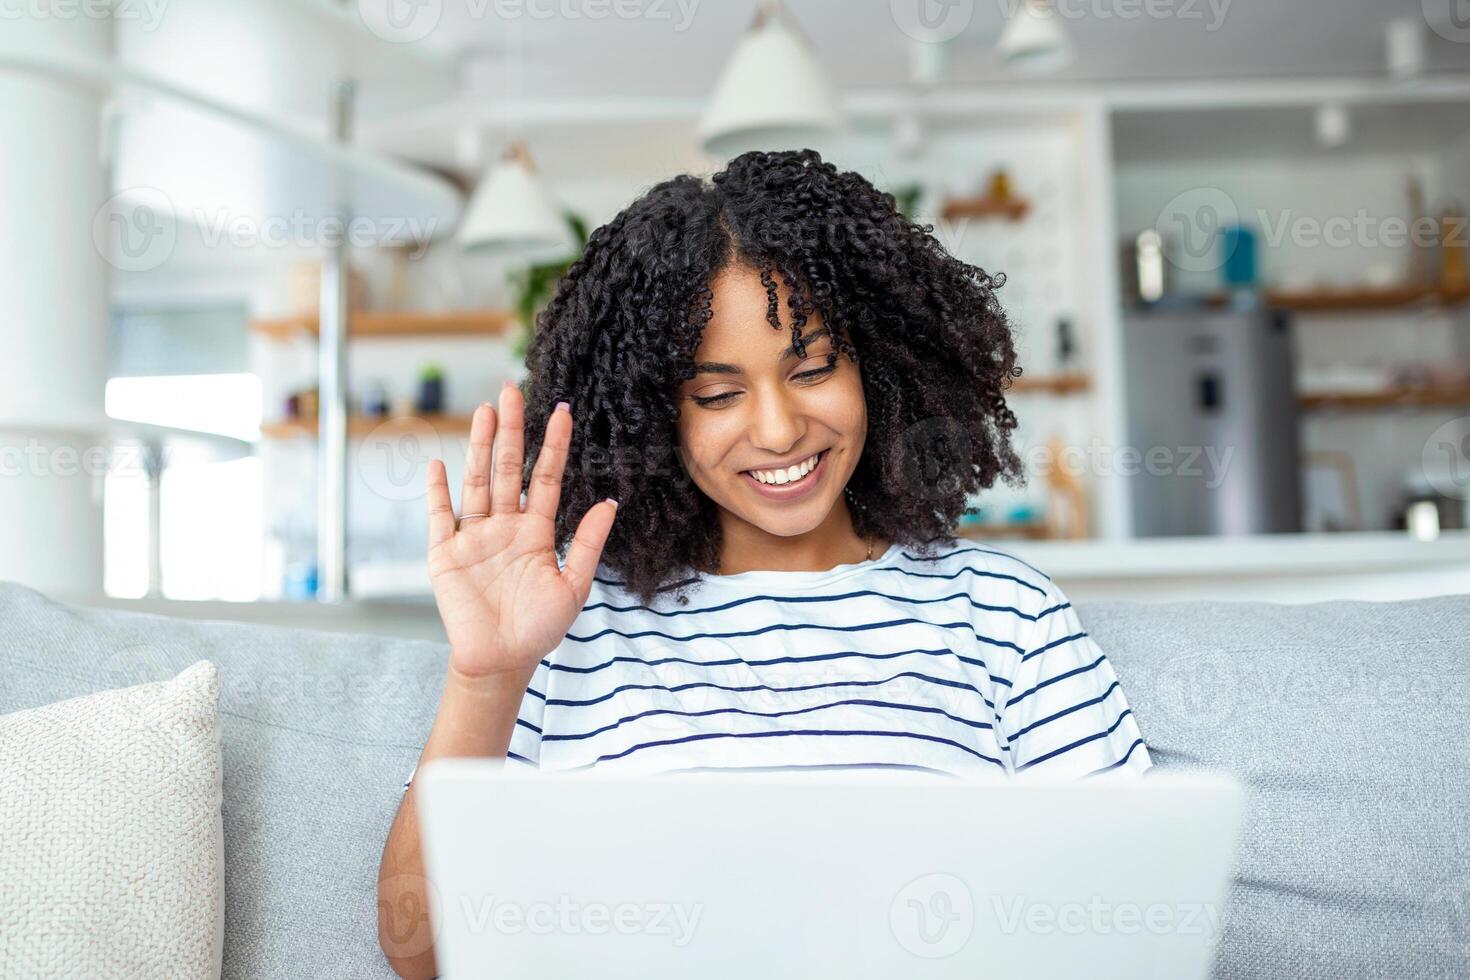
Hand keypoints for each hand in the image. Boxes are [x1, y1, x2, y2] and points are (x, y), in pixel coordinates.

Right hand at [425, 381, 617, 682]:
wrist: (502, 661)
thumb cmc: (540, 629)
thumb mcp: (573, 586)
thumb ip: (586, 544)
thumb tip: (610, 503)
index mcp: (536, 531)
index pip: (546, 478)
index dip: (554, 446)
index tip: (563, 412)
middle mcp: (505, 526)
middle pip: (509, 468)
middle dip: (512, 431)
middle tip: (514, 391)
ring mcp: (474, 536)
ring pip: (478, 481)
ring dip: (480, 447)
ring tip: (486, 411)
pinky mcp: (446, 554)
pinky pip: (440, 516)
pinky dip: (438, 491)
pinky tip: (439, 463)